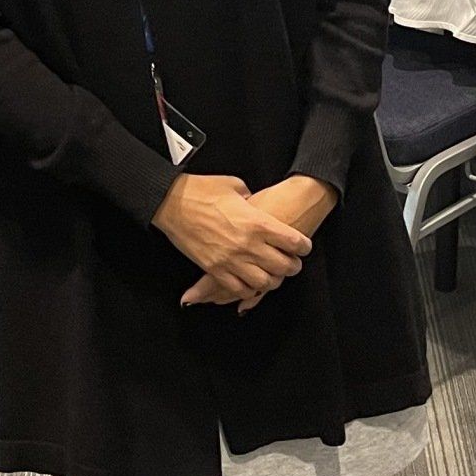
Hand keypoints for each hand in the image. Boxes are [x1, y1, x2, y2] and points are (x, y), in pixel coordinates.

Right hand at [153, 174, 313, 305]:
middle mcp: (248, 244)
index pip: (294, 242)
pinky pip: (239, 289)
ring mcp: (231, 259)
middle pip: (284, 266)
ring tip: (273, 275)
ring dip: (272, 280)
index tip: (304, 247)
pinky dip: (248, 289)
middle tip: (292, 263)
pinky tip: (250, 284)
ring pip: (264, 282)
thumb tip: (255, 203)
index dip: (304, 247)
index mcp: (257, 222)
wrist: (171, 203)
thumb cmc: (201, 191)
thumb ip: (251, 198)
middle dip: (293, 266)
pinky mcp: (215, 269)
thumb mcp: (235, 186)